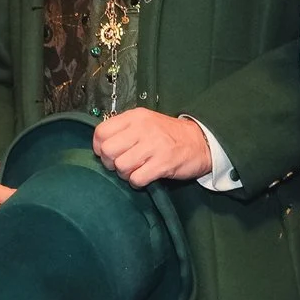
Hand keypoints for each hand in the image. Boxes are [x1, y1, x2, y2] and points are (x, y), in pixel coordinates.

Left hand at [94, 109, 210, 186]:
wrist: (201, 141)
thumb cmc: (168, 135)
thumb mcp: (145, 123)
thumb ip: (123, 130)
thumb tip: (100, 147)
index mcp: (135, 117)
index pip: (101, 132)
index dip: (99, 147)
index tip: (107, 153)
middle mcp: (142, 129)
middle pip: (107, 151)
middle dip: (110, 163)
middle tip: (121, 165)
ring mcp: (154, 145)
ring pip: (121, 166)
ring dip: (124, 174)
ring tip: (135, 171)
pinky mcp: (163, 163)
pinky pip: (136, 178)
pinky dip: (137, 182)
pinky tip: (145, 177)